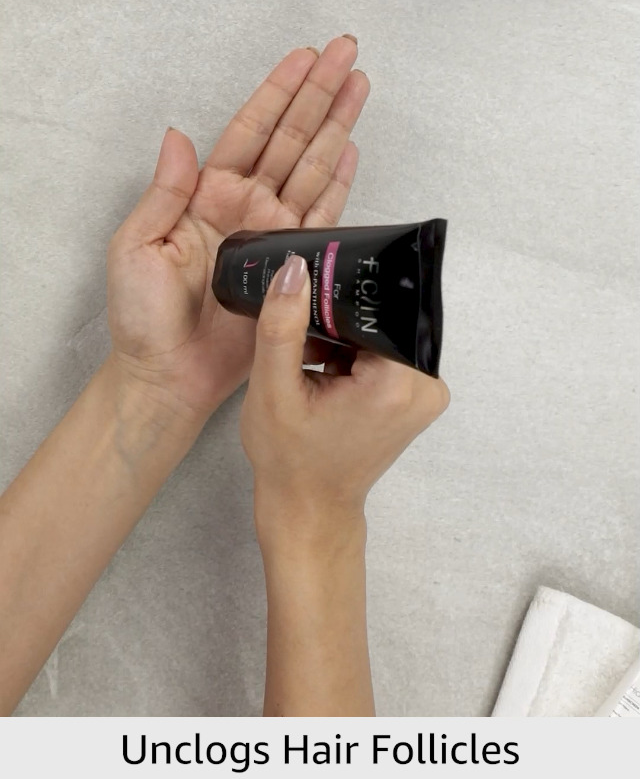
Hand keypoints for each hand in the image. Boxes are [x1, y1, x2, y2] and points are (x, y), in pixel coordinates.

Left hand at [106, 37, 368, 423]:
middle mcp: (245, 206)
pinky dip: (341, 182)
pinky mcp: (292, 264)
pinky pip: (324, 214)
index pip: (250, 130)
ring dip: (338, 125)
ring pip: (313, 165)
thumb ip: (164, 192)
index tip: (303, 57)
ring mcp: (272, 233)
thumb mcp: (135, 246)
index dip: (278, 92)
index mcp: (207, 194)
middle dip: (319, 93)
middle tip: (346, 52)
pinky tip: (353, 149)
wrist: (168, 376)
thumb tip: (178, 136)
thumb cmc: (141, 318)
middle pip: (291, 137)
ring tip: (360, 86)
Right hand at [241, 254, 449, 541]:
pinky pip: (385, 350)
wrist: (309, 508)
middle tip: (305, 339)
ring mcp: (425, 392)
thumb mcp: (274, 388)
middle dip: (340, 319)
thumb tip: (296, 269)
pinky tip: (326, 370)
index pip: (377, 306)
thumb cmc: (290, 460)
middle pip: (382, 317)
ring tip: (313, 361)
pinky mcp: (414, 395)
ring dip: (346, 336)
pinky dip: (355, 352)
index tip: (307, 300)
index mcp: (398, 383)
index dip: (339, 294)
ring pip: (381, 331)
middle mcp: (425, 385)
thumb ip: (284, 325)